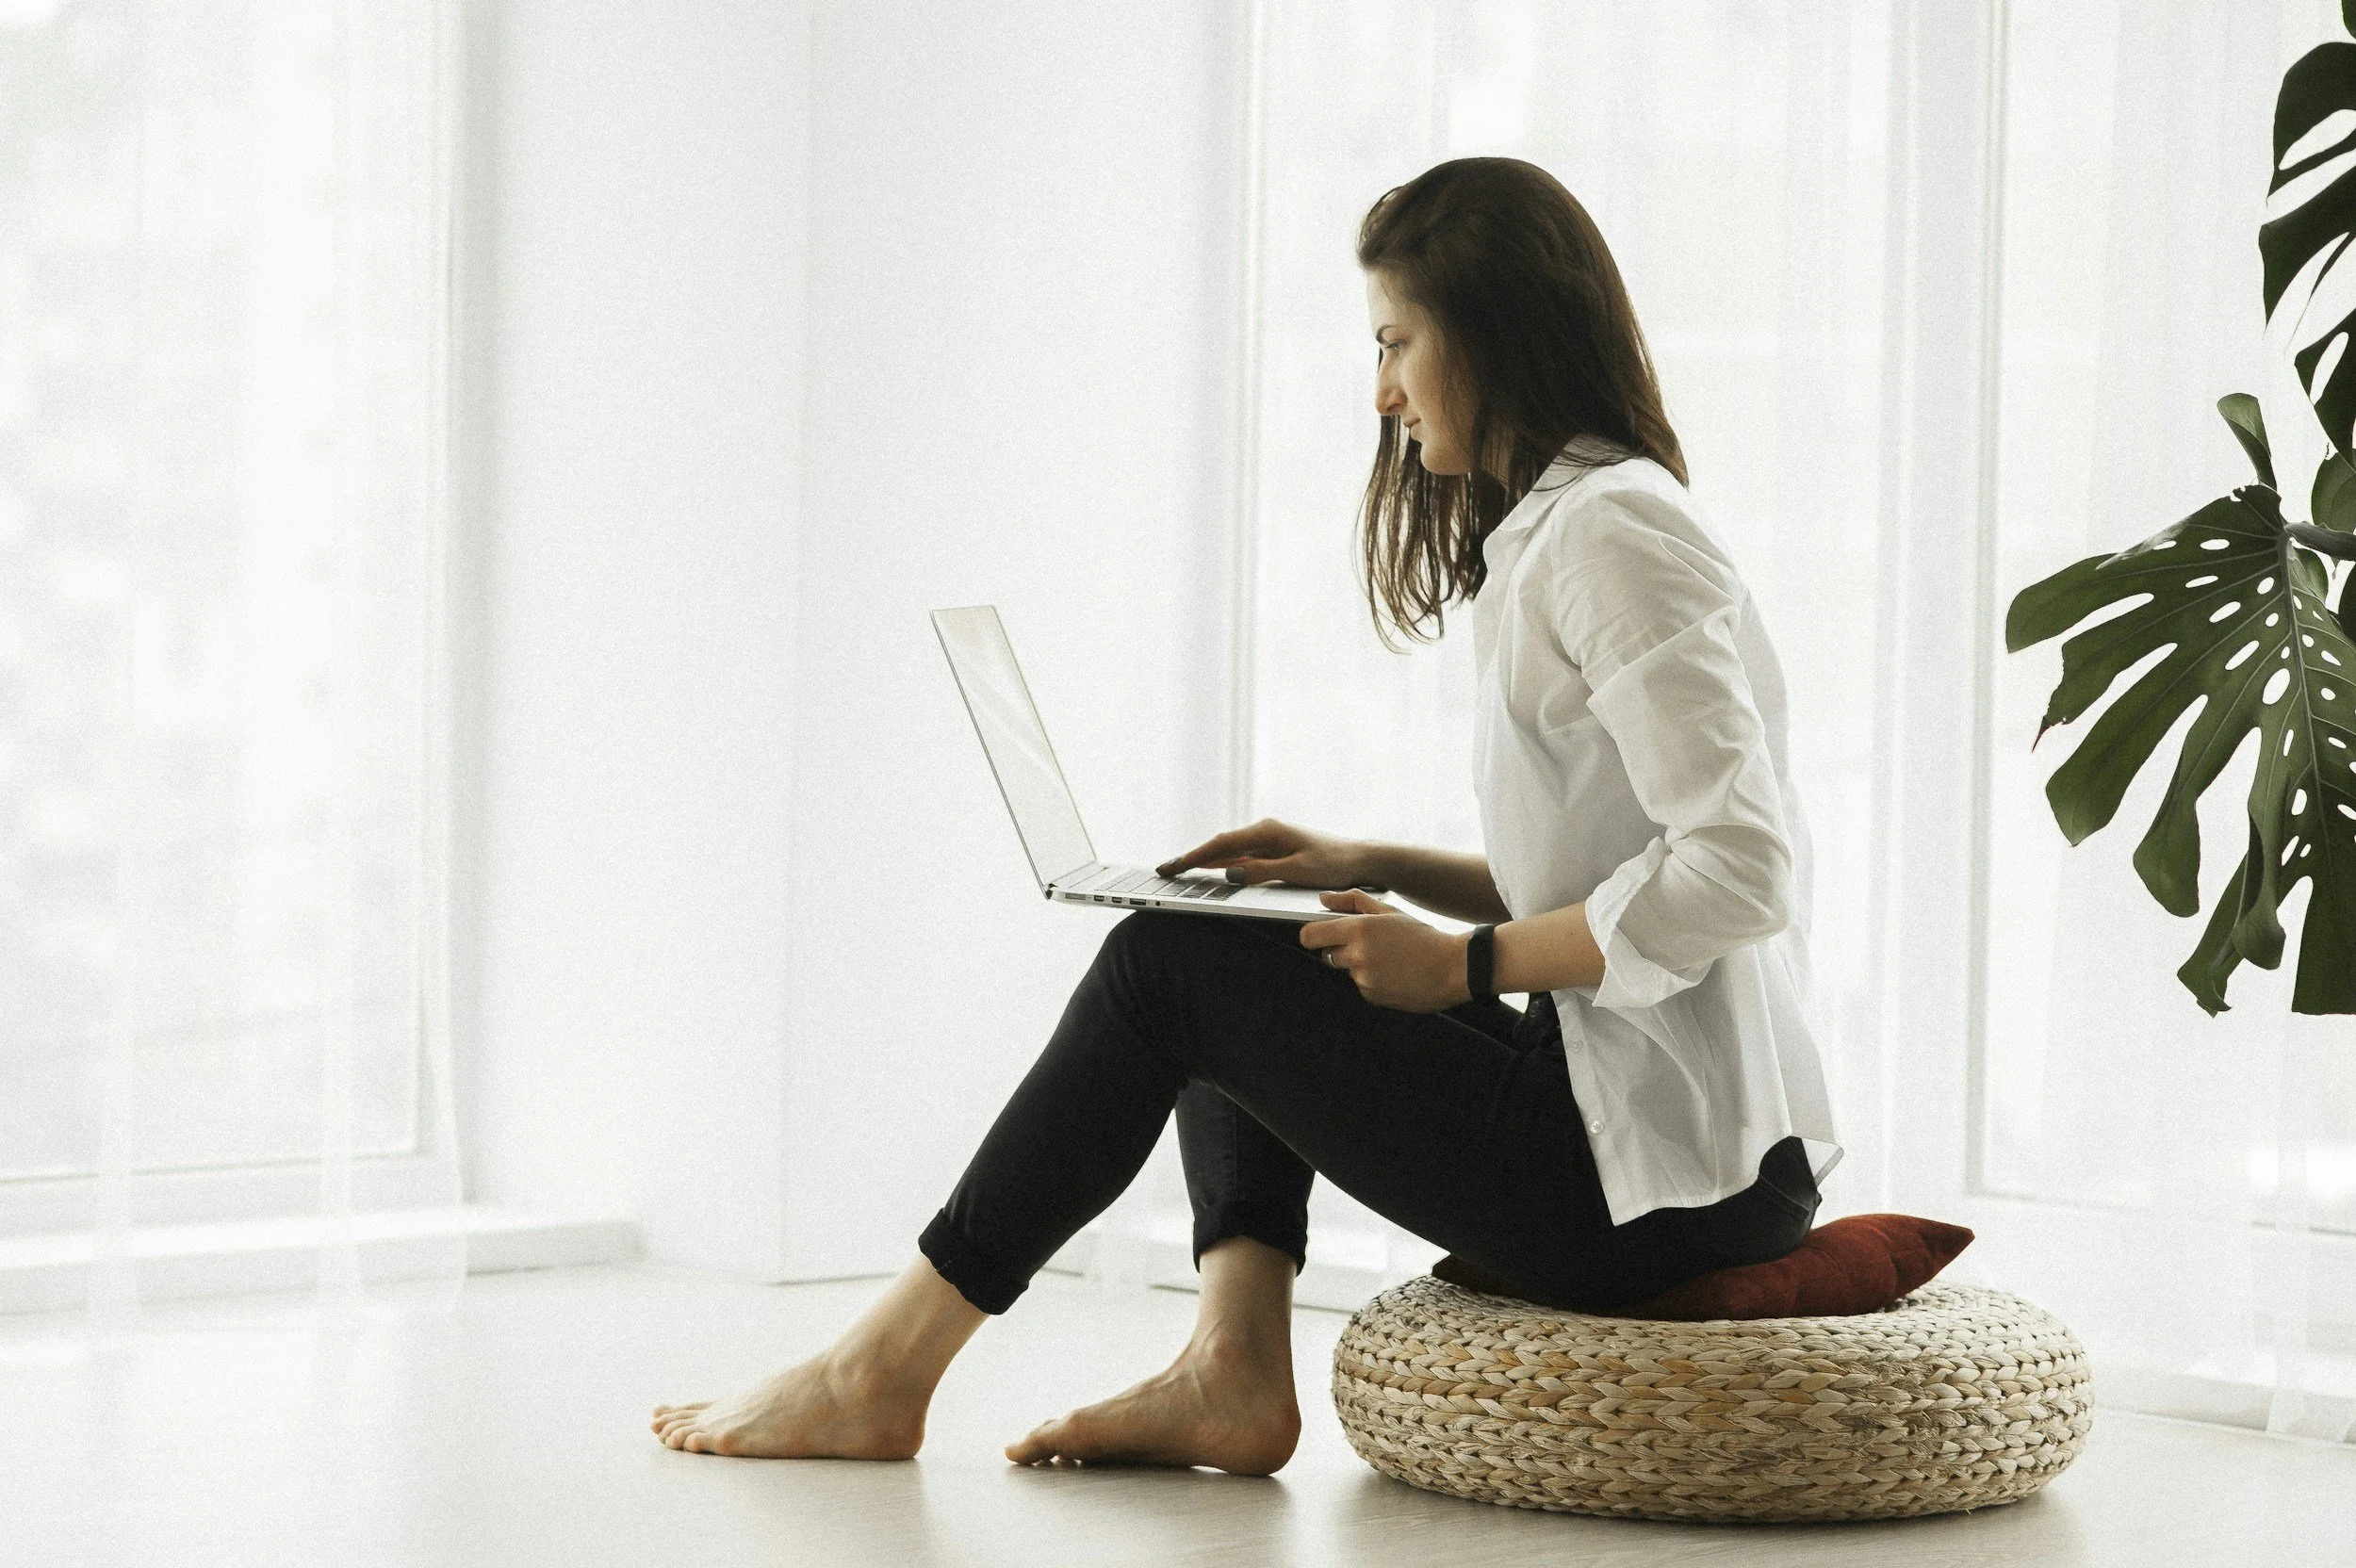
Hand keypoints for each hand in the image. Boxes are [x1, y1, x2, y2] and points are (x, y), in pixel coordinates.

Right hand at [1155, 817, 1381, 891]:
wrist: (1360, 859)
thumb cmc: (1333, 865)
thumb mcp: (1298, 872)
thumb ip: (1263, 873)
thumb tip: (1230, 874)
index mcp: (1267, 832)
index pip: (1221, 845)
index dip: (1193, 856)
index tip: (1172, 866)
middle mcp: (1264, 833)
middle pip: (1219, 846)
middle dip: (1191, 858)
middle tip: (1164, 871)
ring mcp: (1268, 842)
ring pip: (1227, 852)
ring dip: (1204, 861)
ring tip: (1178, 872)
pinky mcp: (1273, 852)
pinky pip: (1240, 859)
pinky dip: (1221, 865)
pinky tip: (1210, 873)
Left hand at [1297, 889, 1469, 1012]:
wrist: (1452, 968)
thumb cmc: (1422, 937)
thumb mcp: (1389, 912)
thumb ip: (1352, 902)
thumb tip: (1324, 899)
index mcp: (1359, 929)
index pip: (1310, 936)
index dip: (1311, 935)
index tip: (1319, 935)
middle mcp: (1357, 955)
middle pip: (1327, 954)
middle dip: (1340, 949)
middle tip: (1369, 945)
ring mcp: (1364, 978)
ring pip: (1346, 971)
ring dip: (1359, 966)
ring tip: (1389, 959)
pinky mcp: (1372, 996)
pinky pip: (1361, 986)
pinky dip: (1372, 981)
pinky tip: (1394, 974)